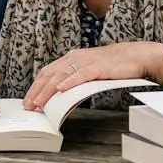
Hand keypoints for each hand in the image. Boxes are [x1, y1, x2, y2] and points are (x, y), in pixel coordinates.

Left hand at [23, 42, 161, 110]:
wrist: (134, 56)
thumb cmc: (112, 65)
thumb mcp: (88, 72)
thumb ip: (75, 81)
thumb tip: (61, 96)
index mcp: (70, 58)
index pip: (47, 72)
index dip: (36, 86)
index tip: (28, 100)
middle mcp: (74, 58)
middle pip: (50, 74)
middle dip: (37, 91)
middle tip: (29, 105)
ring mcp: (85, 62)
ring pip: (61, 76)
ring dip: (48, 90)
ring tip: (40, 102)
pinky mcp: (97, 67)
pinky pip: (80, 75)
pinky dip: (69, 82)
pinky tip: (61, 89)